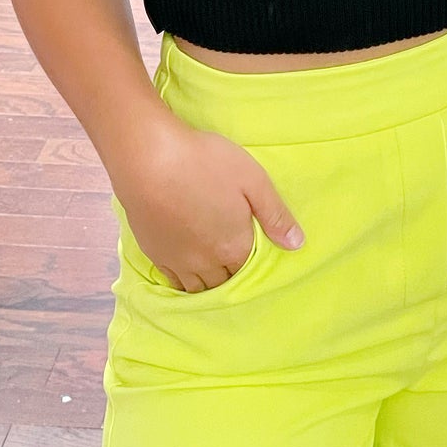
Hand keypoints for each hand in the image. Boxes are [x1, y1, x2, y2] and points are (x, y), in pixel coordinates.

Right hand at [114, 124, 304, 293]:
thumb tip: (298, 244)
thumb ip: (275, 214)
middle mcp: (207, 262)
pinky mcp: (154, 253)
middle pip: (225, 282)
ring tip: (213, 270)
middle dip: (232, 275)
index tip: (252, 251)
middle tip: (234, 260)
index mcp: (234, 246)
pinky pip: (173, 280)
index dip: (253, 261)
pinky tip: (186, 269)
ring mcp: (178, 261)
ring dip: (209, 282)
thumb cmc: (204, 162)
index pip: (250, 270)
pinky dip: (183, 280)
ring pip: (198, 287)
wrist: (148, 159)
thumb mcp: (252, 179)